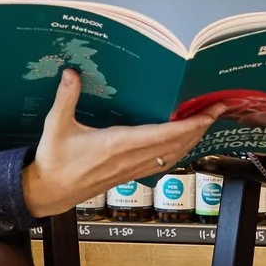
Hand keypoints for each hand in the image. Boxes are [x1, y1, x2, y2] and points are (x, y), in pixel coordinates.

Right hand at [21, 69, 222, 217]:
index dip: (187, 125)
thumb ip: (66, 98)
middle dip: (198, 129)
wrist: (48, 192)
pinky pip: (160, 164)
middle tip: (216, 111)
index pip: (161, 135)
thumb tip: (71, 73)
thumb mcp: (56, 126)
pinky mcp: (127, 175)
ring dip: (190, 141)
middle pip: (174, 145)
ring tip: (205, 125)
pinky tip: (183, 145)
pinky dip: (177, 152)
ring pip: (170, 156)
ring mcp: (130, 169)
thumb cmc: (53, 161)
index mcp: (115, 144)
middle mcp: (128, 159)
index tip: (205, 114)